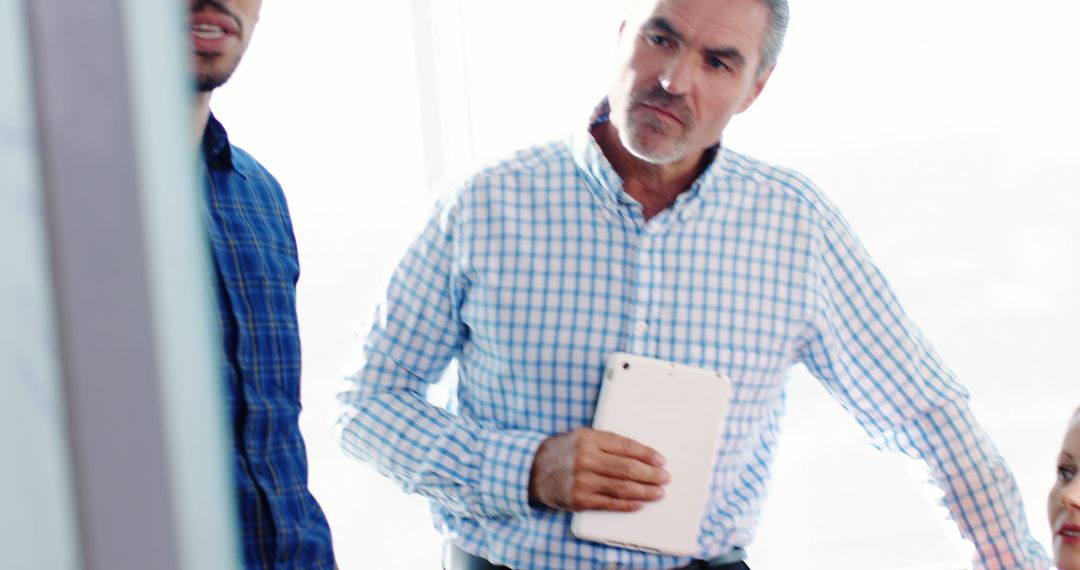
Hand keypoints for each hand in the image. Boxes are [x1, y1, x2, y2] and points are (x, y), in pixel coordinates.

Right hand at [528, 427, 669, 511]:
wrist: (533, 470)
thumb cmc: (562, 452)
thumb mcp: (582, 437)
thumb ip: (607, 442)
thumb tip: (640, 454)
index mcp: (589, 439)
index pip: (626, 446)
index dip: (647, 454)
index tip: (660, 460)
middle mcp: (586, 459)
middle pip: (627, 468)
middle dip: (651, 474)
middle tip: (664, 477)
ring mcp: (583, 481)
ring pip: (622, 487)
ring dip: (645, 491)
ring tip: (658, 492)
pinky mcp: (580, 500)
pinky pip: (610, 503)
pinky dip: (627, 504)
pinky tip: (639, 503)